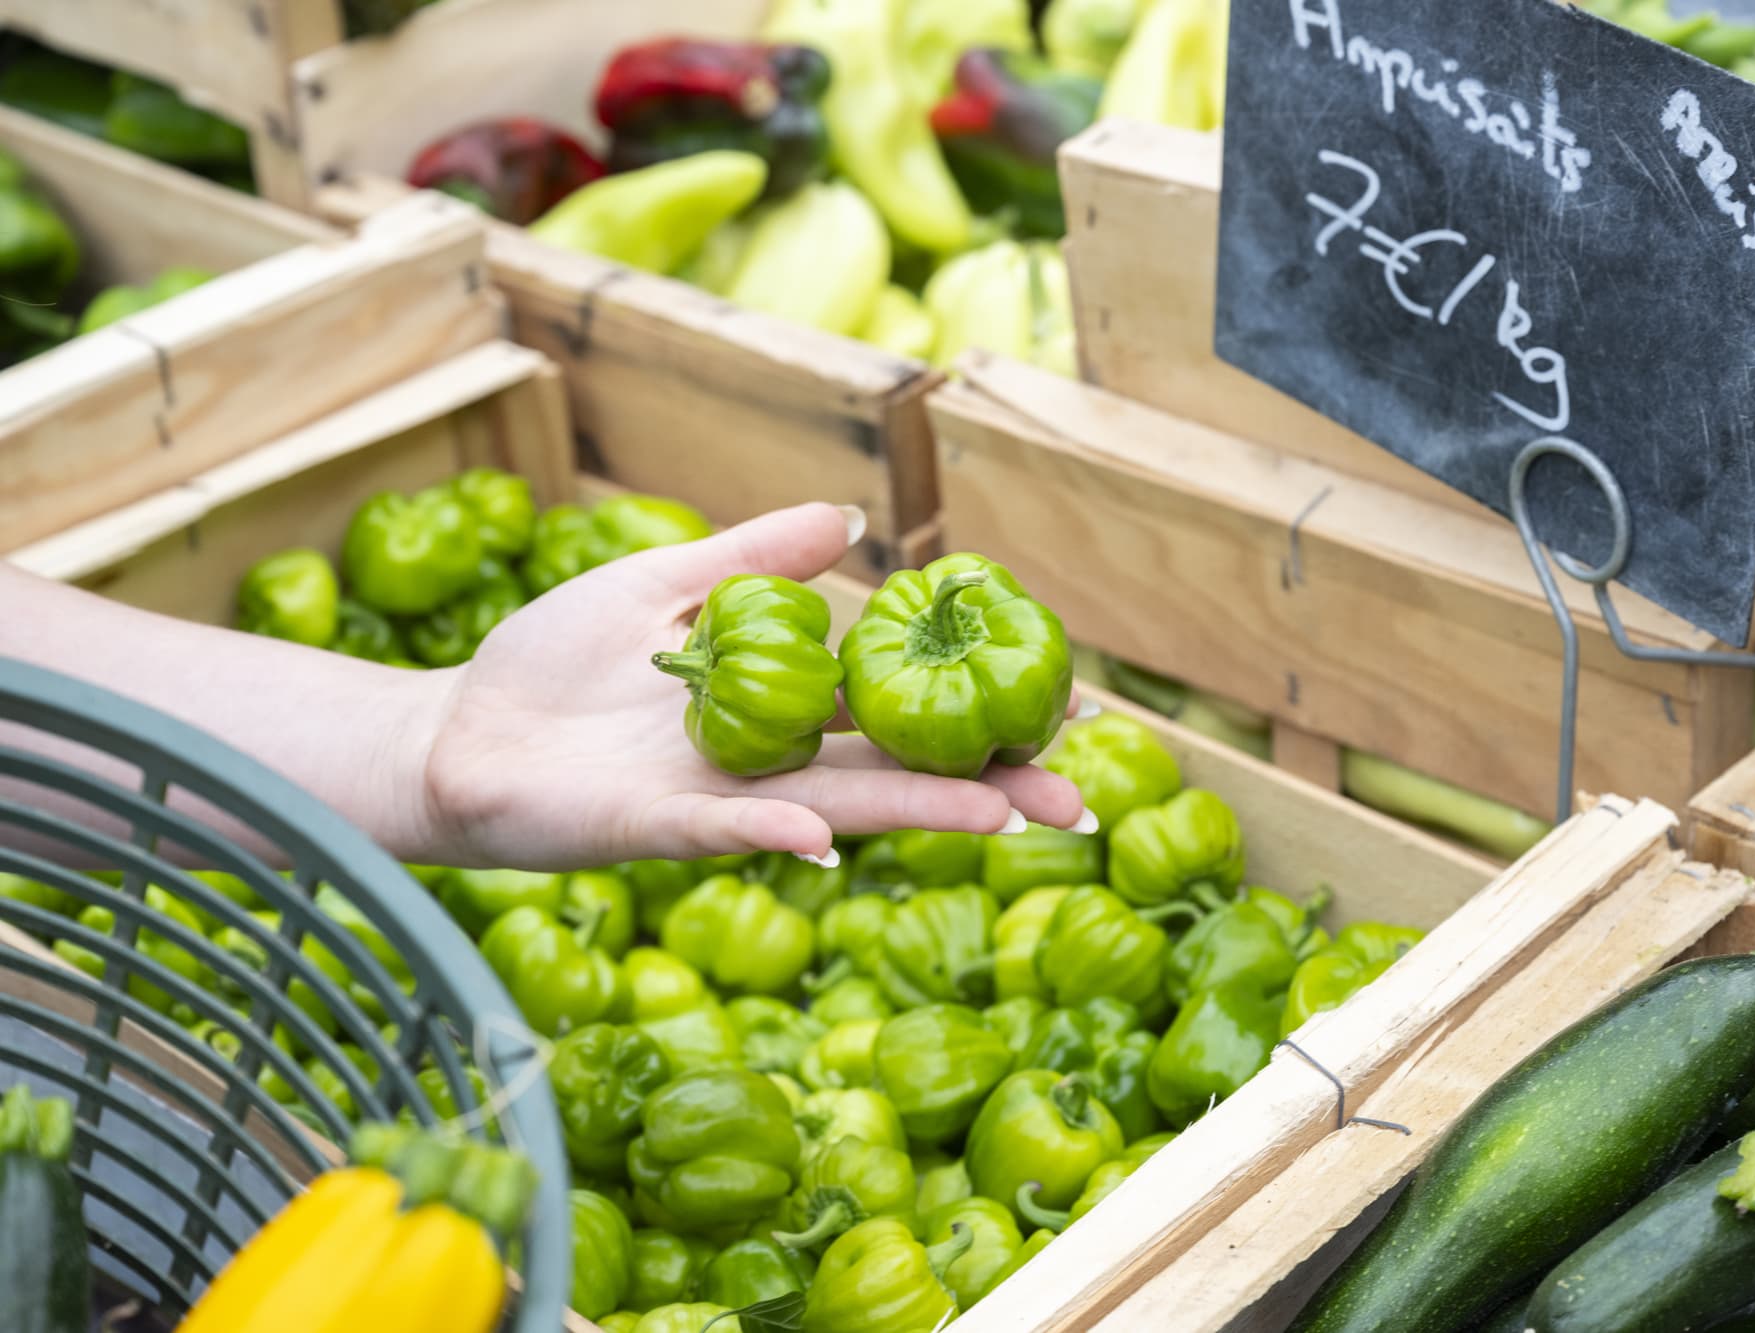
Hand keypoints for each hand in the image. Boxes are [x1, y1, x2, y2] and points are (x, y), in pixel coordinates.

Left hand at [415, 503, 1088, 869]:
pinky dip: (777, 830)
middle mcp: (769, 763)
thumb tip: (852, 519)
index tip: (1061, 706)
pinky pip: (727, 829)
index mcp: (782, 708)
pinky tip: (828, 835)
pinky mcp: (654, 827)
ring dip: (920, 814)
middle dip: (986, 787)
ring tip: (1006, 816)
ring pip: (839, 810)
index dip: (975, 709)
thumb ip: (756, 557)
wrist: (455, 727)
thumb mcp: (667, 582)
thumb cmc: (553, 663)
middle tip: (1073, 799)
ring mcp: (720, 800)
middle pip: (896, 774)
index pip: (899, 709)